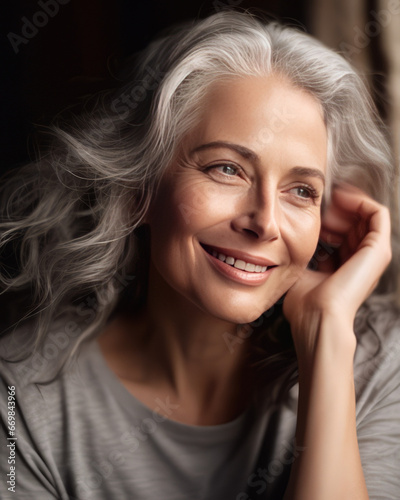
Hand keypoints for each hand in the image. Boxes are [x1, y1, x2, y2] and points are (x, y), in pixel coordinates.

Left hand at [283, 184, 391, 357]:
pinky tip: (340, 198)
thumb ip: (304, 259)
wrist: (317, 317)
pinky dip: (359, 201)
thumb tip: (291, 246)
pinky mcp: (378, 249)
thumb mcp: (302, 274)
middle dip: (337, 210)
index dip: (329, 220)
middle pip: (356, 224)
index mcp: (347, 269)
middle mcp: (363, 262)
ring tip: (328, 201)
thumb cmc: (305, 304)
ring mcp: (373, 256)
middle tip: (320, 206)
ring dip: (346, 203)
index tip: (312, 215)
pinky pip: (377, 213)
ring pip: (367, 216)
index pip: (344, 236)